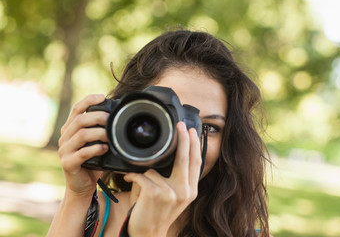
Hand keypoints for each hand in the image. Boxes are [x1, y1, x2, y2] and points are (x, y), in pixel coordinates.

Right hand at [58, 94, 108, 196]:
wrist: (81, 186)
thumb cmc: (91, 162)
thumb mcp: (94, 142)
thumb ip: (99, 130)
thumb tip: (116, 116)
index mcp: (70, 129)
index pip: (76, 109)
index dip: (89, 100)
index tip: (102, 96)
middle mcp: (65, 137)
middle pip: (80, 120)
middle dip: (98, 117)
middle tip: (111, 120)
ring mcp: (64, 151)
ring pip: (81, 135)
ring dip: (99, 133)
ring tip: (110, 136)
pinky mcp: (68, 163)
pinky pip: (82, 153)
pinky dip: (95, 149)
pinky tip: (105, 149)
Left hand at [123, 122, 201, 236]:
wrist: (149, 233)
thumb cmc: (159, 213)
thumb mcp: (177, 198)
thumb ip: (180, 179)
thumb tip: (175, 155)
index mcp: (191, 190)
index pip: (196, 163)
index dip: (195, 145)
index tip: (191, 131)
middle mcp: (185, 191)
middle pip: (186, 158)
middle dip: (184, 139)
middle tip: (180, 125)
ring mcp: (171, 192)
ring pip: (156, 168)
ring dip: (144, 171)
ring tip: (140, 180)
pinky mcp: (155, 193)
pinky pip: (142, 175)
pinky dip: (132, 175)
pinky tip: (129, 178)